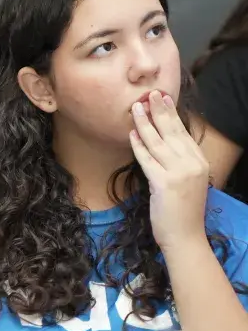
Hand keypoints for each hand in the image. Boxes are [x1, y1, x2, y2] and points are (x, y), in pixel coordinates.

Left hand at [129, 90, 209, 252]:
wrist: (185, 237)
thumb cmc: (182, 210)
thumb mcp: (187, 181)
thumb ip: (179, 162)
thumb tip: (162, 142)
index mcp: (199, 162)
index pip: (183, 133)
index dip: (171, 114)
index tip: (162, 98)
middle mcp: (192, 164)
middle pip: (172, 132)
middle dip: (160, 111)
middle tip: (150, 94)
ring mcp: (179, 173)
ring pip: (157, 142)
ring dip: (145, 123)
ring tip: (136, 108)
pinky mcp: (164, 183)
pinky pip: (147, 159)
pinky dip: (138, 145)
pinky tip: (131, 134)